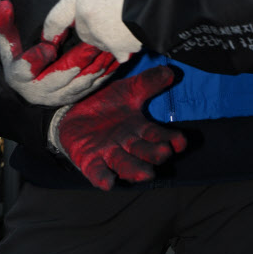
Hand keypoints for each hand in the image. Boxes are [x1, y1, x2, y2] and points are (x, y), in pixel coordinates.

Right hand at [0, 0, 119, 105]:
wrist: (29, 86)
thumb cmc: (19, 58)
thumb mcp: (7, 42)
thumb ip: (3, 24)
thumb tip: (3, 5)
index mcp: (19, 77)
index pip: (24, 70)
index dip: (36, 59)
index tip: (47, 46)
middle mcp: (39, 92)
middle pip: (59, 77)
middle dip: (76, 60)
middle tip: (89, 43)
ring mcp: (59, 97)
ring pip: (80, 83)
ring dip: (95, 66)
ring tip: (106, 48)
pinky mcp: (76, 98)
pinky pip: (93, 87)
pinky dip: (104, 73)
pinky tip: (114, 58)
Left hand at [43, 0, 140, 62]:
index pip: (56, 16)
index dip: (51, 28)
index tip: (49, 37)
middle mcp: (85, 16)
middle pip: (82, 30)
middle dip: (93, 26)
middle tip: (112, 15)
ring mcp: (100, 34)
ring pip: (98, 42)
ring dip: (107, 37)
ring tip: (125, 23)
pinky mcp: (115, 48)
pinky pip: (116, 52)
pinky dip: (123, 49)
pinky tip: (132, 37)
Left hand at [49, 66, 186, 189]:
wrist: (72, 110)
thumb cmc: (105, 104)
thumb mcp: (127, 90)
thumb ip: (148, 82)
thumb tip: (170, 72)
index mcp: (138, 129)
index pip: (157, 135)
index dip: (170, 139)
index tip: (180, 141)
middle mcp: (126, 145)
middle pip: (144, 153)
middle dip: (154, 154)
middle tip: (164, 152)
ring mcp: (108, 154)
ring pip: (125, 165)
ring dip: (135, 170)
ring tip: (146, 174)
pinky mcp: (89, 161)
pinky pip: (97, 172)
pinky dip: (103, 178)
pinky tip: (109, 181)